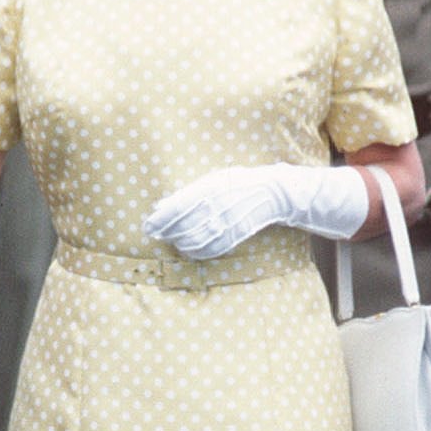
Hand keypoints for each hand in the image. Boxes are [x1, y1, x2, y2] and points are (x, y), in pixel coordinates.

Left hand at [144, 163, 371, 260]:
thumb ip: (193, 193)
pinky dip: (202, 250)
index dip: (164, 215)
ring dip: (184, 241)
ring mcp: (234, 216)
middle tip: (155, 234)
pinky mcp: (243, 230)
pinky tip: (191, 251)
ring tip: (173, 242)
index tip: (149, 222)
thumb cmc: (244, 183)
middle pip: (189, 220)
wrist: (282, 190)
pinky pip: (218, 244)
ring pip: (202, 234)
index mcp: (216, 183)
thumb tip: (162, 207)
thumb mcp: (220, 179)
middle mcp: (224, 199)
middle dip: (169, 229)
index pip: (183, 201)